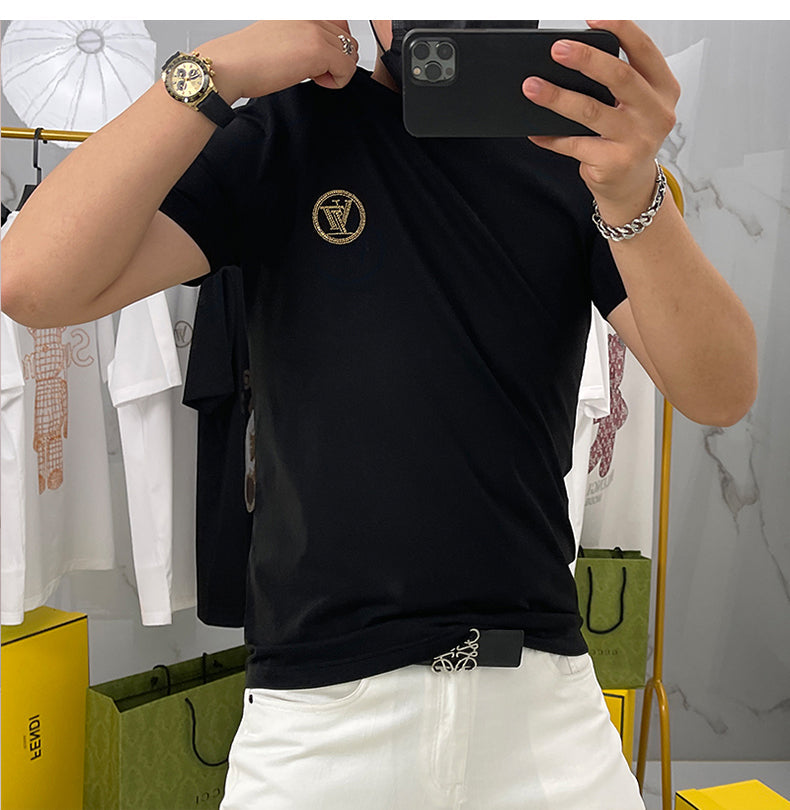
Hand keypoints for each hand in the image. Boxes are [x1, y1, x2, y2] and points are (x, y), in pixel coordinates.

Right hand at [197, 21, 359, 103]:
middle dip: (336, 60)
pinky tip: (316, 82)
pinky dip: (337, 81)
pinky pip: (347, 68)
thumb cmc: (249, 58)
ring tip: (313, 76)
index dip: (333, 46)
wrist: (230, 67)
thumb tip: (325, 53)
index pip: (339, 22)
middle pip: (348, 39)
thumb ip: (305, 36)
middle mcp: (310, 14)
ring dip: (336, 70)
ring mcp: (314, 29)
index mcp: (302, 11)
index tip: (315, 60)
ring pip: (350, 53)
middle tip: (314, 71)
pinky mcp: (317, 49)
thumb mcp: (282, 36)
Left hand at [522, 20, 679, 224]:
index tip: (592, 18)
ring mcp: (636, 140)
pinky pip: (574, 144)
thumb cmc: (629, 139)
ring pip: (591, 111)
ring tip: (532, 87)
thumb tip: (571, 59)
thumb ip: (618, 83)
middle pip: (619, 76)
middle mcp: (655, 113)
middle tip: (557, 49)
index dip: (620, 29)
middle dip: (585, 59)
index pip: (644, 50)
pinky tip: (535, 130)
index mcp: (664, 89)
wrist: (632, 187)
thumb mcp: (636, 107)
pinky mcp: (614, 163)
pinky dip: (551, 137)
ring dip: (557, 97)